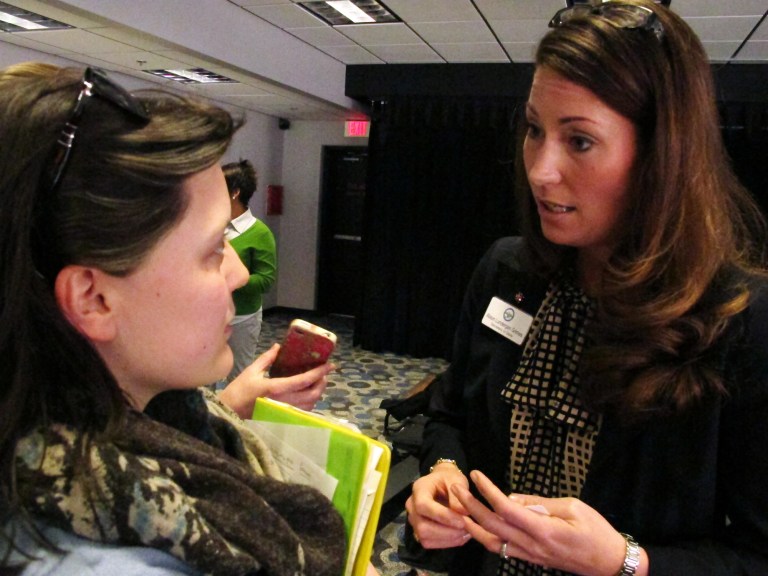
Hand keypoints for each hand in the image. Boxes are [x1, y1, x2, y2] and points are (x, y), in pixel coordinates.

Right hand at [218, 343, 332, 417]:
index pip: (304, 380)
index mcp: (276, 388)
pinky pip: (303, 411)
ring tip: (318, 381)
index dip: (319, 372)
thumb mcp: (252, 371)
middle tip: (324, 373)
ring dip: (318, 393)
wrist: (230, 412)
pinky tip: (308, 393)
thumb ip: (267, 358)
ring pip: (310, 404)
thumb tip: (278, 347)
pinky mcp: (283, 418)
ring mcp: (285, 412)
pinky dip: (310, 402)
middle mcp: (284, 402)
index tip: (330, 365)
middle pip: (313, 394)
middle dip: (322, 382)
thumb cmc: (239, 391)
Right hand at [405, 461, 471, 548]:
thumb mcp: (456, 479)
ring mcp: (413, 520)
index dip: (442, 516)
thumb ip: (458, 495)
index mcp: (419, 489)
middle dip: (447, 532)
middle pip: (422, 527)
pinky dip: (446, 543)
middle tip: (467, 529)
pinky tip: (460, 537)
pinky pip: (429, 543)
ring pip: (425, 538)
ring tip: (466, 533)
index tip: (462, 521)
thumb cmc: (449, 479)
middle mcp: (411, 506)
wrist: (442, 483)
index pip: (423, 506)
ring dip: (447, 539)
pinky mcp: (419, 531)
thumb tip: (463, 513)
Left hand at [451, 470, 646, 575]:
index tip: (477, 475)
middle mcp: (533, 546)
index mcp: (544, 530)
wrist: (611, 564)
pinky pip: (504, 550)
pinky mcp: (533, 560)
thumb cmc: (597, 531)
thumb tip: (512, 498)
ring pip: (493, 543)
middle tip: (457, 488)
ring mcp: (531, 556)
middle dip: (471, 506)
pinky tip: (479, 526)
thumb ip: (540, 503)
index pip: (506, 509)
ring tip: (460, 509)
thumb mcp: (573, 507)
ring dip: (473, 526)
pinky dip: (487, 537)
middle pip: (493, 526)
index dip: (488, 491)